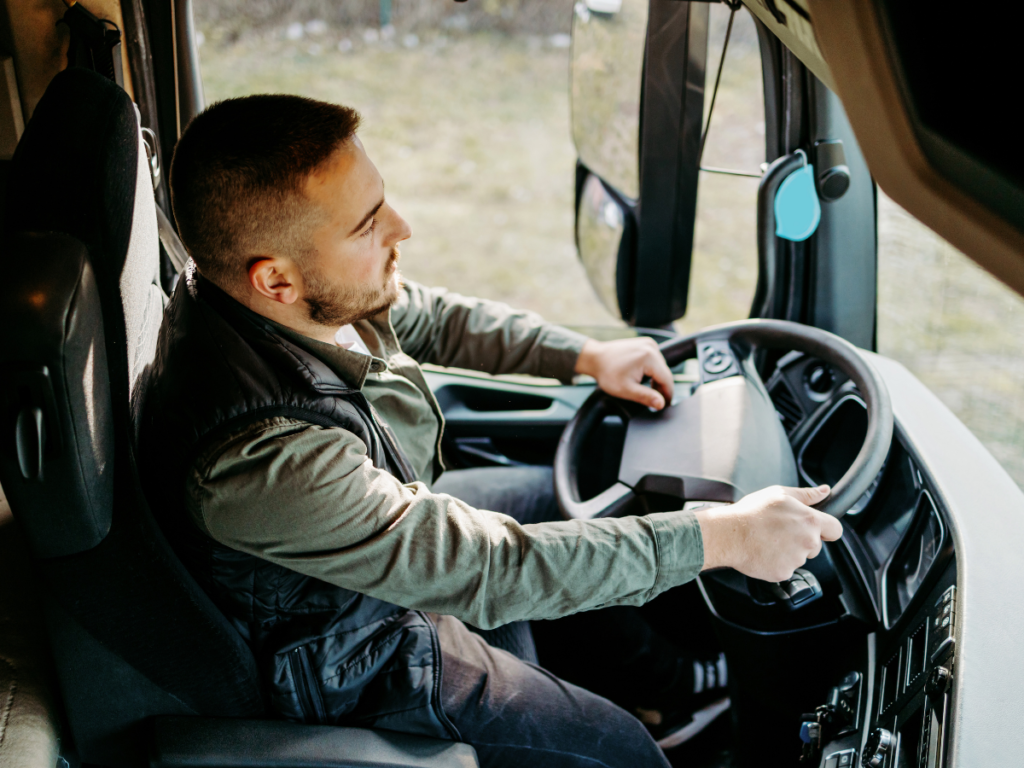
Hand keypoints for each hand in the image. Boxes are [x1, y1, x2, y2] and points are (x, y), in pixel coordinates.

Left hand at [574, 337, 674, 409]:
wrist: (595, 357)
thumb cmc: (607, 372)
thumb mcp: (626, 389)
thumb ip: (646, 397)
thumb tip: (661, 404)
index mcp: (649, 357)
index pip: (667, 379)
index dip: (668, 394)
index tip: (665, 405)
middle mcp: (651, 347)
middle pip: (665, 372)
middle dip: (662, 387)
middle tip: (656, 402)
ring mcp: (648, 343)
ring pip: (661, 366)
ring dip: (658, 379)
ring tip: (650, 392)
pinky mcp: (645, 344)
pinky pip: (655, 360)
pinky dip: (653, 370)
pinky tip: (646, 379)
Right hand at [694, 485, 842, 581]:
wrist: (729, 534)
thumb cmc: (751, 512)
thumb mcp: (779, 494)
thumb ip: (806, 495)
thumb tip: (825, 491)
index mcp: (809, 520)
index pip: (836, 529)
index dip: (827, 528)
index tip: (818, 529)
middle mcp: (807, 541)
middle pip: (816, 545)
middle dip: (803, 540)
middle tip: (780, 532)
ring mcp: (796, 559)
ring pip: (800, 557)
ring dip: (789, 551)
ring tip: (768, 540)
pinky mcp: (784, 573)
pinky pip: (786, 568)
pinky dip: (776, 562)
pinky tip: (764, 551)